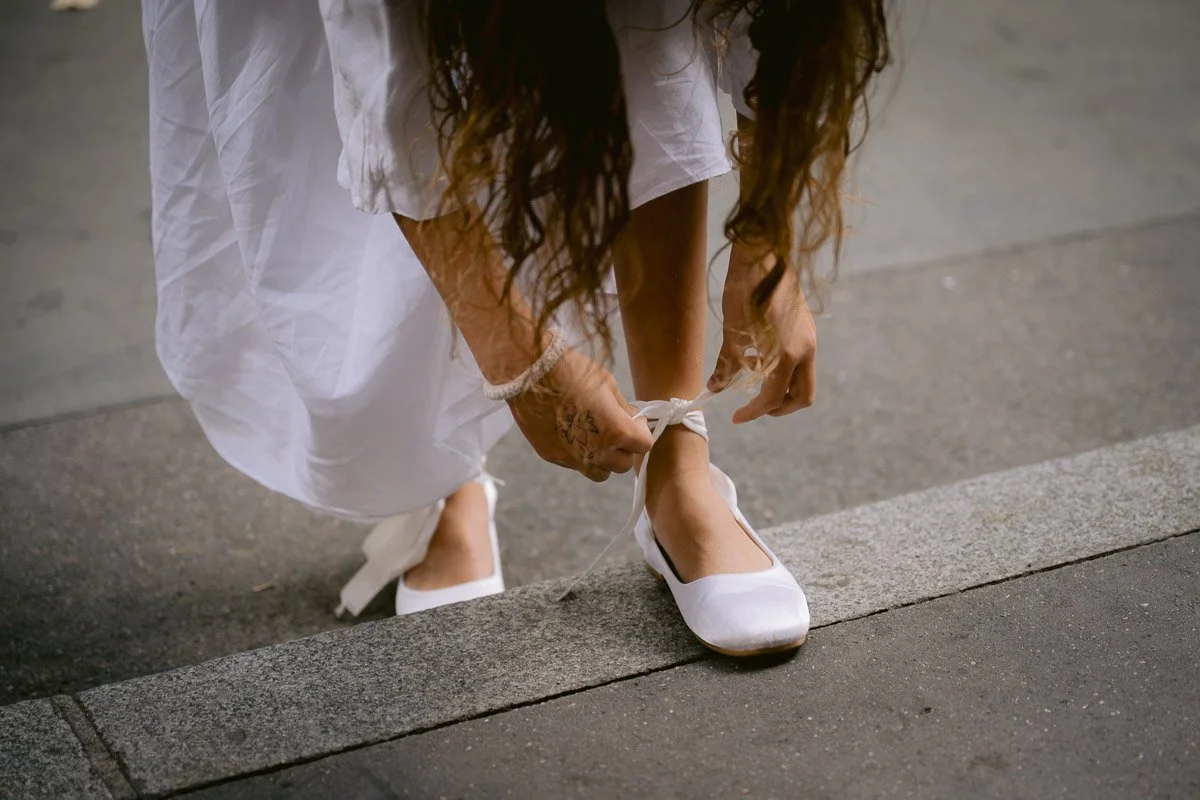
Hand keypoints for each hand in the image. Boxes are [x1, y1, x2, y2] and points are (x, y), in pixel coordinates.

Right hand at [508, 347, 652, 481]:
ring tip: (594, 436)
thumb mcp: (608, 383)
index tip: (633, 421)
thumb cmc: (571, 370)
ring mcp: (572, 458)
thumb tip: (634, 419)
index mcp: (616, 431)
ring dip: (603, 460)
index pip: (644, 446)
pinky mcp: (552, 457)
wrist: (529, 372)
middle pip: (623, 464)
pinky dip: (579, 455)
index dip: (640, 432)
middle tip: (614, 428)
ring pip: (600, 473)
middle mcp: (596, 451)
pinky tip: (570, 432)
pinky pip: (575, 465)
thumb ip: (624, 409)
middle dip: (623, 448)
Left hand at [707, 241, 816, 422]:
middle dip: (778, 408)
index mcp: (788, 354)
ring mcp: (810, 338)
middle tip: (753, 406)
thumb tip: (715, 387)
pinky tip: (758, 356)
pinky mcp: (806, 329)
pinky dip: (782, 370)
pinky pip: (800, 361)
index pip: (772, 398)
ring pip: (803, 380)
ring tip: (750, 375)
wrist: (764, 252)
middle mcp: (806, 349)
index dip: (753, 412)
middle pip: (802, 396)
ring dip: (780, 388)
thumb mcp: (732, 330)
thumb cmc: (745, 288)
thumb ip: (728, 363)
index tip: (737, 416)